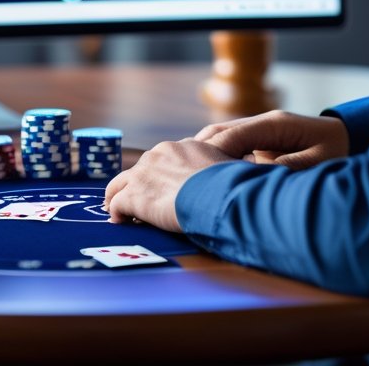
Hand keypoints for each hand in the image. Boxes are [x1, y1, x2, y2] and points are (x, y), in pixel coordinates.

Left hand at [103, 138, 234, 232]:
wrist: (216, 194)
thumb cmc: (229, 183)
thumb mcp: (231, 163)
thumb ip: (227, 162)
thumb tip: (252, 158)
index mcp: (180, 147)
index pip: (161, 159)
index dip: (157, 175)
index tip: (159, 186)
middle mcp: (158, 155)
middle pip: (138, 169)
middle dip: (136, 184)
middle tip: (134, 199)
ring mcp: (143, 174)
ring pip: (118, 184)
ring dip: (117, 197)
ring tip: (117, 211)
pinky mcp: (134, 196)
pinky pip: (116, 205)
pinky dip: (116, 213)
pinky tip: (120, 221)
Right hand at [194, 109, 348, 169]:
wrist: (351, 140)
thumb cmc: (339, 152)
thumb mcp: (320, 162)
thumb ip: (289, 167)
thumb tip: (255, 173)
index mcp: (276, 124)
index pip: (233, 134)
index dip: (212, 153)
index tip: (195, 175)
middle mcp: (262, 124)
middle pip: (218, 133)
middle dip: (197, 154)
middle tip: (180, 179)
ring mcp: (258, 132)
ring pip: (219, 139)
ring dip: (202, 157)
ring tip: (186, 181)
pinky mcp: (258, 143)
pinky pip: (229, 147)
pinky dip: (213, 161)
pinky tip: (204, 180)